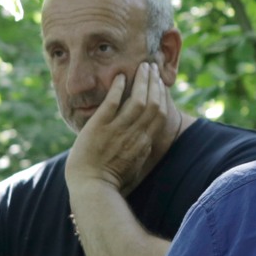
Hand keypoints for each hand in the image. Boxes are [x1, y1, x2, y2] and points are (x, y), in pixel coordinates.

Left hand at [67, 62, 179, 195]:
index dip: (161, 95)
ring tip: (141, 67)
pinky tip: (120, 77)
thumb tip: (148, 141)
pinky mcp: (99, 128)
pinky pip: (111, 104)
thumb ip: (142, 150)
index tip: (160, 83)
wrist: (93, 188)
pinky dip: (117, 89)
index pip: (160, 114)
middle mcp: (134, 135)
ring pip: (137, 101)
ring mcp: (117, 130)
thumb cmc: (112, 181)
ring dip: (141, 81)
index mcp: (144, 143)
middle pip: (152, 103)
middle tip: (152, 67)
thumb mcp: (136, 165)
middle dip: (154, 83)